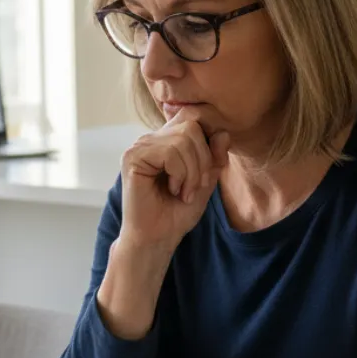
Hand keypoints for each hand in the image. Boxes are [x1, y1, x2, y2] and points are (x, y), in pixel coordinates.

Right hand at [120, 110, 230, 254]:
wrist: (157, 238)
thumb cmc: (177, 213)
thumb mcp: (205, 182)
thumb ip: (215, 158)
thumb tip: (223, 133)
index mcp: (166, 141)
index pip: (192, 119)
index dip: (208, 141)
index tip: (208, 172)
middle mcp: (151, 139)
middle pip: (191, 126)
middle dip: (203, 159)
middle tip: (198, 187)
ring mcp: (140, 146)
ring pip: (182, 139)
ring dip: (192, 171)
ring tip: (185, 192)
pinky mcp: (133, 157)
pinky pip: (170, 152)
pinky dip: (180, 174)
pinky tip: (172, 190)